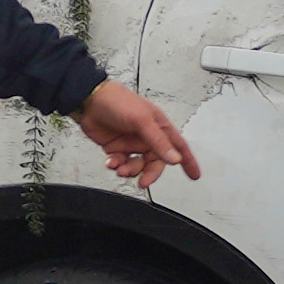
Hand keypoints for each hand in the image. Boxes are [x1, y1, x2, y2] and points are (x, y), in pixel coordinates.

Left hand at [72, 81, 198, 186]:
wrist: (88, 101)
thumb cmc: (117, 101)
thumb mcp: (142, 120)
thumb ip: (158, 141)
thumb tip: (174, 159)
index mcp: (159, 127)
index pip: (178, 146)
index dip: (188, 161)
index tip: (195, 175)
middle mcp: (147, 136)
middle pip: (156, 162)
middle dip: (150, 174)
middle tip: (143, 182)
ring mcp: (131, 143)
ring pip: (137, 166)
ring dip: (130, 170)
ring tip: (121, 168)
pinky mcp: (116, 148)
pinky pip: (121, 164)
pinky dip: (117, 166)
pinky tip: (111, 162)